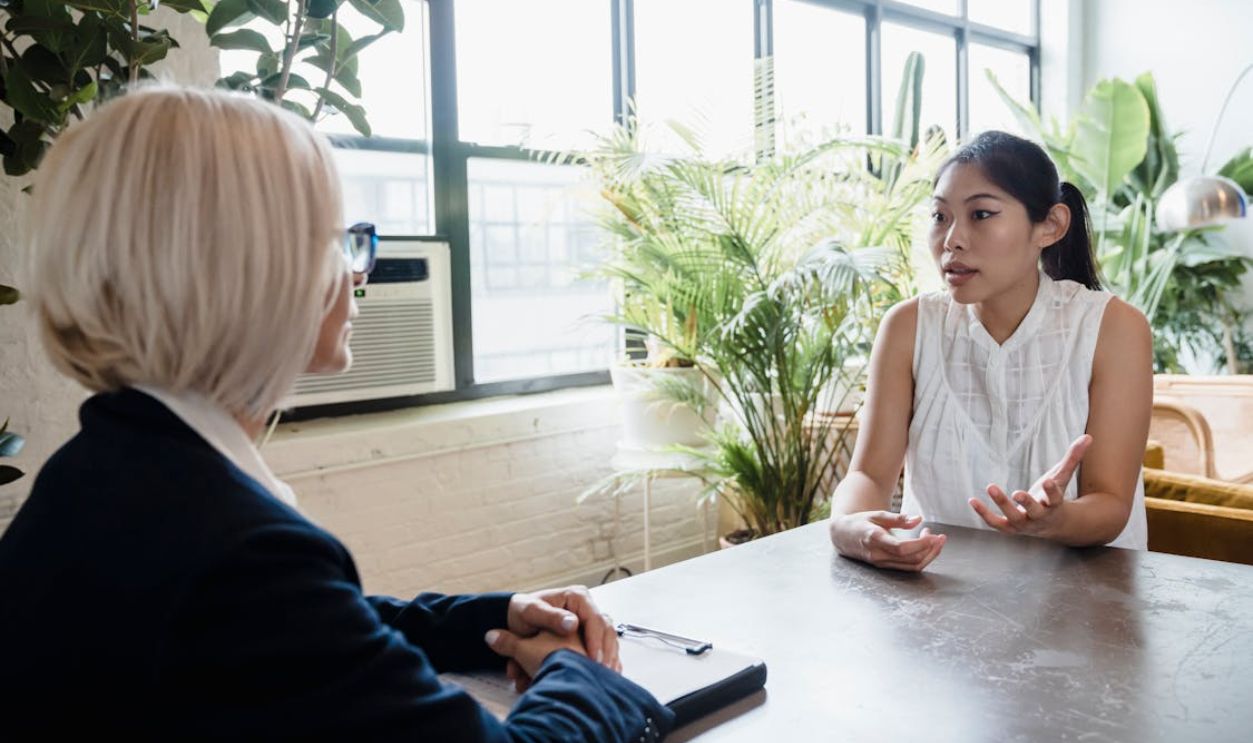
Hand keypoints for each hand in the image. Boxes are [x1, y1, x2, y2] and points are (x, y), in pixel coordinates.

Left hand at [504, 586, 619, 691]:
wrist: (516, 621)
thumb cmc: (522, 614)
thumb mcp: (531, 612)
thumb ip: (550, 616)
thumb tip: (573, 623)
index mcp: (577, 597)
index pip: (595, 618)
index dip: (596, 639)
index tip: (594, 658)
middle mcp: (587, 608)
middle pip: (606, 629)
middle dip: (606, 652)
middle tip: (602, 671)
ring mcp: (590, 622)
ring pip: (608, 640)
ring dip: (608, 658)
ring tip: (604, 676)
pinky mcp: (590, 636)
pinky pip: (604, 648)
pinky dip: (606, 661)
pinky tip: (605, 675)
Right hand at [829, 511, 945, 571]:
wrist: (841, 536)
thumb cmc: (859, 522)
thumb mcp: (876, 514)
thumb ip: (898, 518)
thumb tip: (918, 519)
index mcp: (874, 539)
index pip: (902, 548)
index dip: (921, 544)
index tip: (934, 534)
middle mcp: (878, 555)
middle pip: (910, 559)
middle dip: (930, 549)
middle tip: (941, 537)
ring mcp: (881, 563)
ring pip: (911, 566)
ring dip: (929, 555)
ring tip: (936, 541)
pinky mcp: (885, 566)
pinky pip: (907, 567)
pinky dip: (920, 558)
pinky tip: (925, 547)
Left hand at [970, 434, 1090, 537]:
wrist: (1052, 525)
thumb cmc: (1054, 497)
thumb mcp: (1063, 477)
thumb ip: (1073, 458)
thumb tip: (1088, 437)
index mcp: (1054, 505)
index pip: (1055, 499)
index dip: (1051, 491)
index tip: (1047, 481)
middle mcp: (1040, 518)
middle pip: (1034, 512)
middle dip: (1026, 503)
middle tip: (1017, 493)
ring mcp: (1024, 525)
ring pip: (1013, 517)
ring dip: (1002, 504)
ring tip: (991, 486)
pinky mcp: (1009, 527)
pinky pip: (995, 523)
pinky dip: (984, 514)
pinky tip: (972, 500)